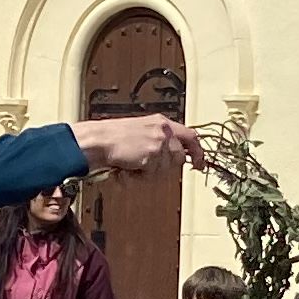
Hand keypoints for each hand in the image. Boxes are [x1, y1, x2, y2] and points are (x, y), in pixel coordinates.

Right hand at [72, 111, 197, 176]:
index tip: (200, 163)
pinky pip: (153, 174)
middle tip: (148, 168)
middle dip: (166, 167)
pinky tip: (129, 168)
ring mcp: (158, 142)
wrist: (99, 140)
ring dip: (150, 172)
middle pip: (180, 157)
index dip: (198, 152)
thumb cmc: (112, 137)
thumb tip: (172, 155)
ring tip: (133, 165)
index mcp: (161, 122)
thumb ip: (159, 139)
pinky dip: (140, 176)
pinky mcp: (152, 155)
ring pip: (167, 168)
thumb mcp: (141, 130)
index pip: (190, 136)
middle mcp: (163, 130)